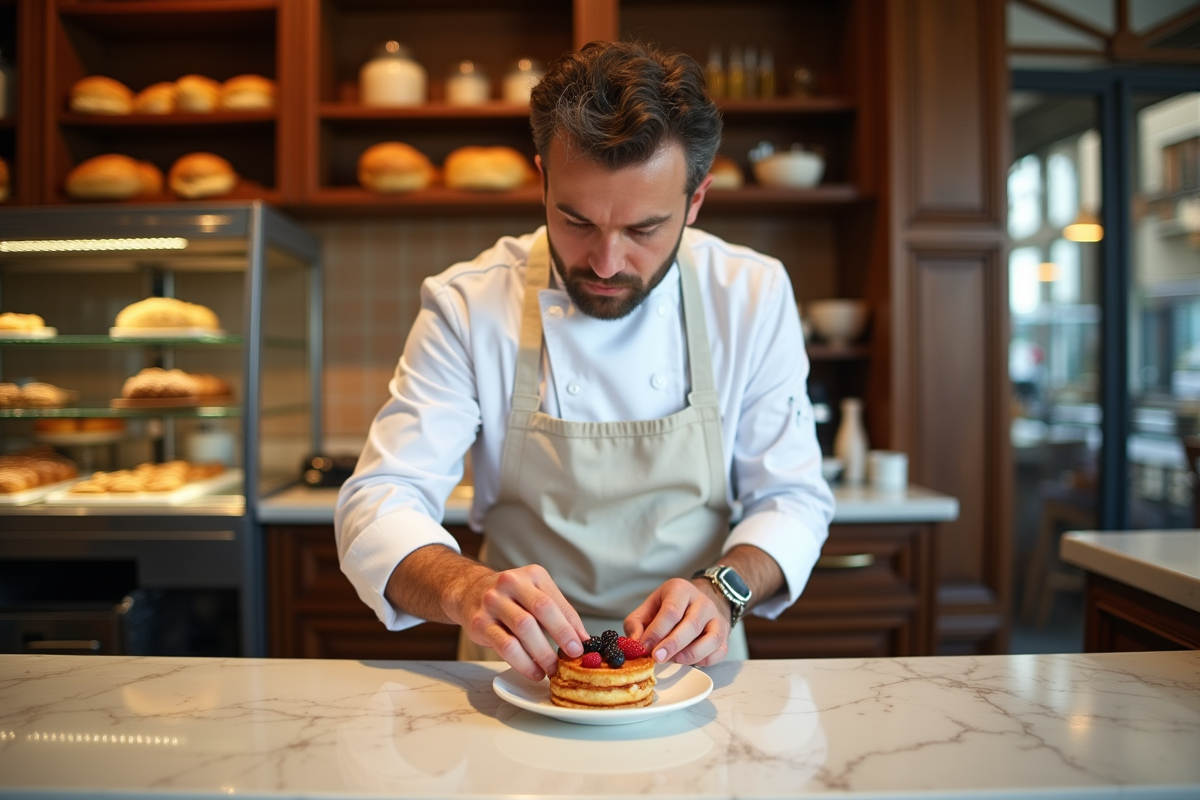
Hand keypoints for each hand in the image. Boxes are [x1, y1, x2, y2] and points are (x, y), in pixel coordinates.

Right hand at [455, 564, 588, 681]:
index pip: (556, 601)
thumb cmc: (510, 597)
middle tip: (572, 657)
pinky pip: (505, 646)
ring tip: (552, 670)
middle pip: (542, 609)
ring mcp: (493, 602)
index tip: (583, 646)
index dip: (572, 625)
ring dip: (542, 653)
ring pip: (524, 628)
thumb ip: (558, 613)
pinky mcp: (480, 623)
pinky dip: (523, 663)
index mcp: (532, 575)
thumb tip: (582, 640)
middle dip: (561, 635)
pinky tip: (534, 672)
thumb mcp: (535, 594)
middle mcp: (511, 583)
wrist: (469, 591)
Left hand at [623, 577, 730, 666]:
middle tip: (657, 657)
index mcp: (680, 590)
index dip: (657, 631)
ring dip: (690, 654)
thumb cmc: (669, 607)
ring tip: (673, 660)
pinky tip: (689, 661)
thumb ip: (636, 623)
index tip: (645, 646)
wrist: (699, 601)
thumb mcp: (649, 607)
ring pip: (710, 639)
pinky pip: (719, 651)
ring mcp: (716, 618)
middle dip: (673, 644)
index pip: (671, 611)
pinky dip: (705, 660)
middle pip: (691, 625)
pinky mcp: (724, 635)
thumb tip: (635, 643)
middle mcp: (702, 602)